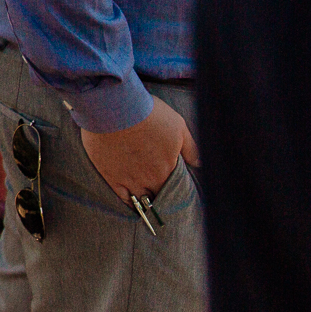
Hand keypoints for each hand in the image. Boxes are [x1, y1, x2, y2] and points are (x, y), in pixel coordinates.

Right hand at [79, 98, 198, 203]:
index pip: (174, 189)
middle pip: (158, 197)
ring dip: (145, 202)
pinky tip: (131, 203)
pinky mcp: (111, 175)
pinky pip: (122, 197)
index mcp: (166, 169)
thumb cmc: (148, 114)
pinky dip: (128, 202)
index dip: (174, 190)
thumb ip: (190, 148)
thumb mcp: (178, 126)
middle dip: (161, 196)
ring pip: (140, 200)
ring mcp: (129, 178)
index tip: (172, 189)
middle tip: (161, 195)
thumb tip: (199, 164)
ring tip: (148, 203)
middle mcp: (149, 179)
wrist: (115, 107)